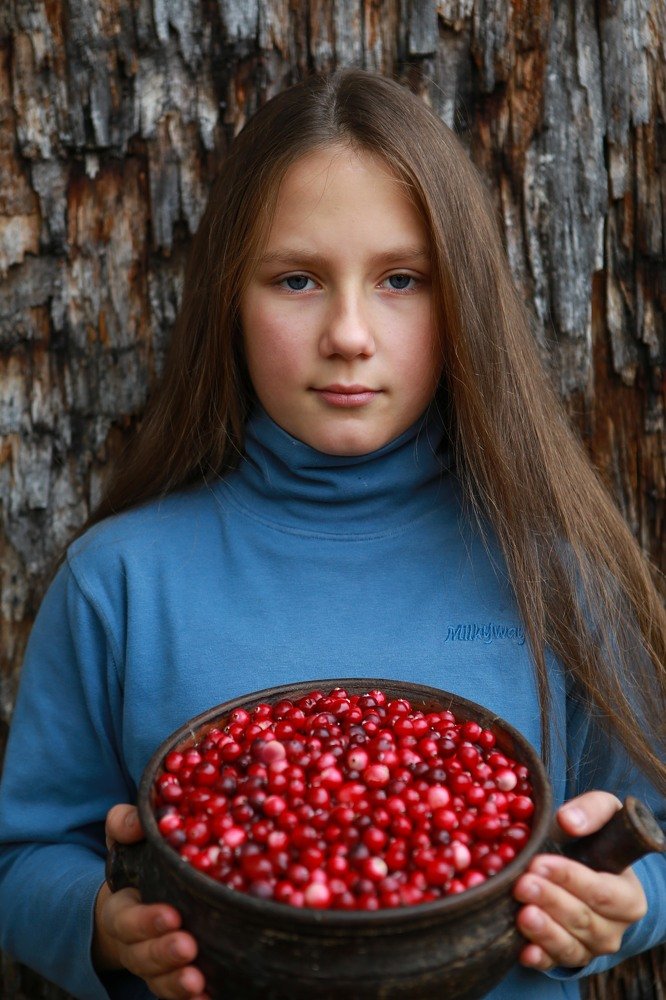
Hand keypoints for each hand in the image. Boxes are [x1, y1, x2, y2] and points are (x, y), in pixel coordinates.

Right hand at [93, 804, 209, 999]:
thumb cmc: (136, 865)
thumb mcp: (125, 840)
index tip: (172, 914)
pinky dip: (193, 999)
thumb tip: (135, 823)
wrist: (135, 903)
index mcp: (120, 910)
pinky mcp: (174, 977)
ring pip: (160, 981)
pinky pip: (178, 994)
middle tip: (188, 946)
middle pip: (143, 956)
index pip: (126, 920)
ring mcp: (154, 965)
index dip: (146, 921)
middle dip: (164, 953)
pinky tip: (210, 996)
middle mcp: (134, 943)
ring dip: (177, 983)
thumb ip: (125, 825)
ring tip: (197, 980)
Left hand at [513, 791, 647, 971]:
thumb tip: (568, 821)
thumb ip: (591, 810)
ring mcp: (591, 946)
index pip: (602, 892)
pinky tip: (524, 951)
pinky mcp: (568, 957)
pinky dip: (540, 958)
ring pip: (570, 945)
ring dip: (544, 931)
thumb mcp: (603, 814)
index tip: (539, 863)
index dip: (570, 878)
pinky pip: (555, 962)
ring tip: (522, 914)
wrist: (584, 865)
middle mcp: (614, 928)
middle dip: (551, 901)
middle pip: (582, 919)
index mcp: (628, 896)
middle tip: (523, 884)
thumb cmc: (593, 838)